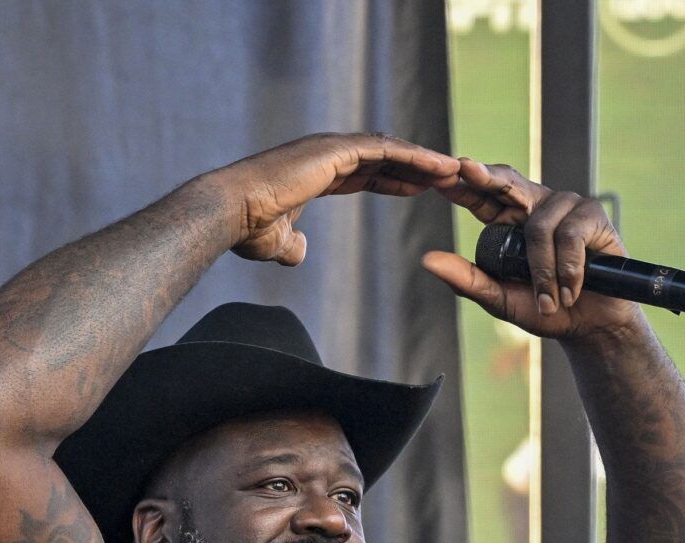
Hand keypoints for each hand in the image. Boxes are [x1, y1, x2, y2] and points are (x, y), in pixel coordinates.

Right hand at [212, 133, 460, 266]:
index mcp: (315, 172)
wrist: (231, 212)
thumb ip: (292, 245)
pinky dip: (414, 156)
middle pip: (382, 157)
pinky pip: (385, 150)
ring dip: (422, 159)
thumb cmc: (247, 227)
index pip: (364, 173)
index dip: (394, 180)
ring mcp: (329, 148)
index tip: (419, 189)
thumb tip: (301, 254)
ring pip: (389, 149)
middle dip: (415, 166)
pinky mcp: (334, 149)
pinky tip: (438, 167)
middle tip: (447, 176)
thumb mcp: (276, 242)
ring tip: (453, 169)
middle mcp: (324, 154)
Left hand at [424, 158, 640, 338]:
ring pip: (539, 227)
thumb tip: (427, 260)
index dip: (465, 183)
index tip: (442, 176)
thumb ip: (467, 279)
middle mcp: (536, 205)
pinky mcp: (593, 214)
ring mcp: (565, 206)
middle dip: (486, 177)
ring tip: (550, 300)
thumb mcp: (498, 298)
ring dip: (542, 272)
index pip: (483, 196)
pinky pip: (570, 235)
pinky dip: (567, 269)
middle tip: (465, 169)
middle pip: (508, 182)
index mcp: (509, 220)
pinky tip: (571, 291)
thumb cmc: (545, 309)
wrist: (589, 327)